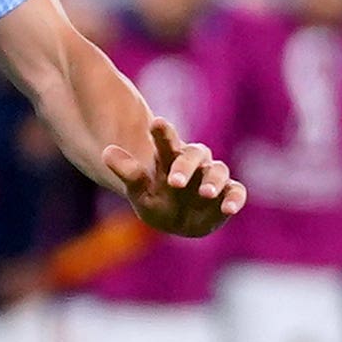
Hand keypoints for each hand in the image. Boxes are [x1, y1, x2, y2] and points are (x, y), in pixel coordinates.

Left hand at [107, 114, 241, 236]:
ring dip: (213, 180)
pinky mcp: (227, 193)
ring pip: (218, 170)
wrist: (176, 219)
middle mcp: (194, 165)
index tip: (155, 122)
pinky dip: (234, 198)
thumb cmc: (156, 199)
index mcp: (170, 158)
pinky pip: (236, 191)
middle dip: (185, 166)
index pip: (167, 140)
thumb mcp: (138, 189)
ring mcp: (212, 178)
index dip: (162, 131)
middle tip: (174, 182)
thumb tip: (106, 151)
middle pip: (194, 155)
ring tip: (205, 193)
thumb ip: (127, 171)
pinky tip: (229, 208)